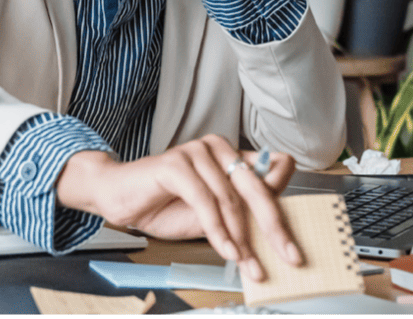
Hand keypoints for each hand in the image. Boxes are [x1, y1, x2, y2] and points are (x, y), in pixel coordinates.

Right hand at [55, 135, 301, 280]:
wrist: (119, 198)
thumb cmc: (164, 205)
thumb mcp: (212, 215)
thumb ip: (241, 212)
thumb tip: (278, 224)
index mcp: (230, 155)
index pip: (272, 170)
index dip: (283, 203)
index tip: (293, 241)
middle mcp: (217, 148)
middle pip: (257, 187)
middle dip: (275, 227)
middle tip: (290, 256)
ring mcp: (196, 152)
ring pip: (231, 200)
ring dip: (241, 238)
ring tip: (248, 264)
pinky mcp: (176, 163)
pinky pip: (206, 202)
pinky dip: (218, 231)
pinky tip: (226, 251)